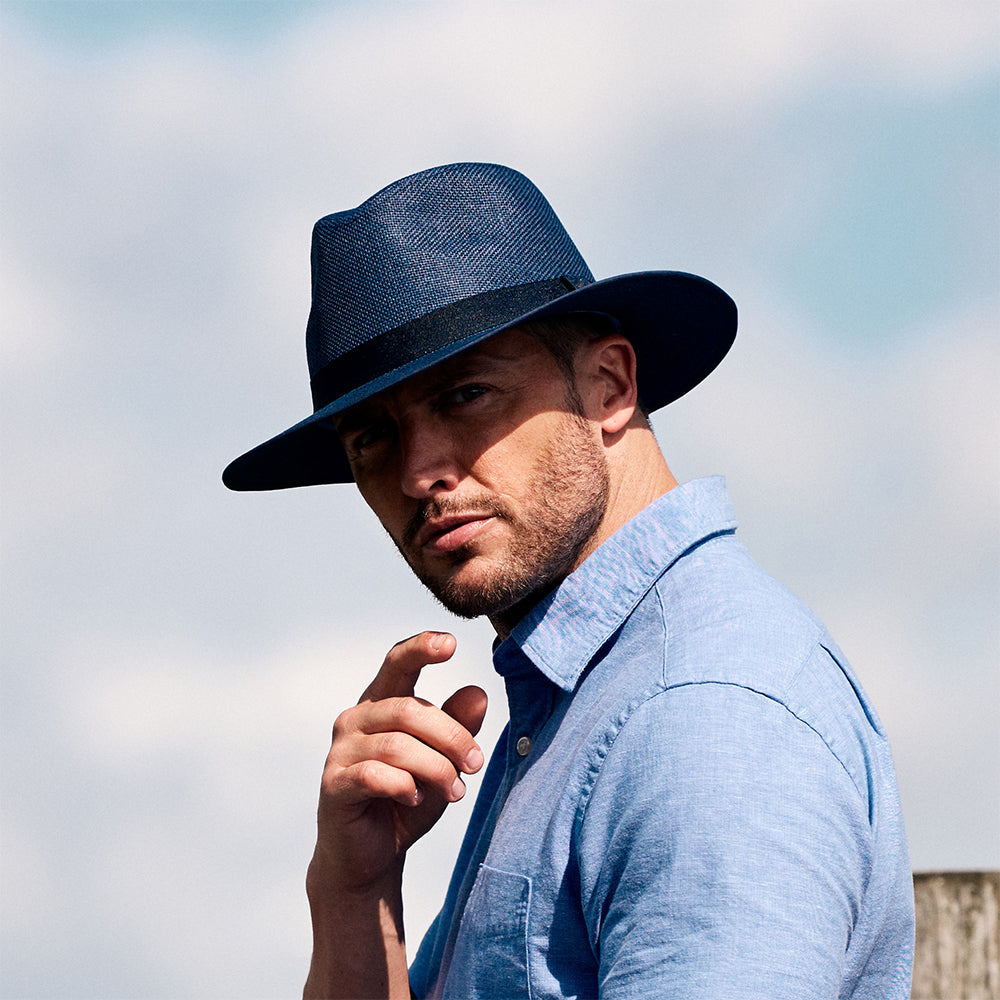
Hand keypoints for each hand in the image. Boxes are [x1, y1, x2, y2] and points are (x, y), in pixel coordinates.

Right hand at [308, 631, 487, 897]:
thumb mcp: (442, 760)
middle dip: (451, 736)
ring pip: (397, 745)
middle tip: (476, 764)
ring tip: (455, 791)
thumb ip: (457, 727)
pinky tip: (415, 798)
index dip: (421, 648)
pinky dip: (404, 785)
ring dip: (435, 768)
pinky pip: (374, 775)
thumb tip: (479, 693)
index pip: (398, 662)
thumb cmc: (408, 799)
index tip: (450, 643)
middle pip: (409, 708)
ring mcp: (340, 751)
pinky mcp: (333, 784)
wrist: (371, 857)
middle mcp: (356, 718)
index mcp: (382, 702)